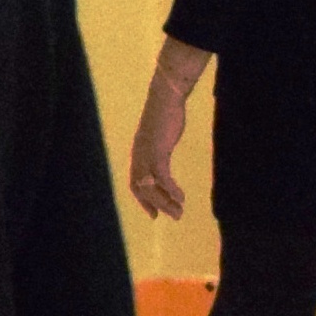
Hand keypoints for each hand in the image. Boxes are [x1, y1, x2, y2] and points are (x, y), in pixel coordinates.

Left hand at [128, 39, 203, 223]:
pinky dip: (170, 189)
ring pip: (151, 187)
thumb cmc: (165, 115)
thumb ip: (160, 149)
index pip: (135, 184)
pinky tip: (180, 197)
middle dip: (157, 206)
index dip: (143, 200)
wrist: (165, 99)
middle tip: (173, 216)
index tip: (153, 214)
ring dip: (165, 202)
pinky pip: (162, 177)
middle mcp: (137, 158)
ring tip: (179, 211)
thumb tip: (163, 156)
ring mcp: (145, 156)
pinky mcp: (157, 152)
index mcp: (137, 155)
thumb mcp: (160, 136)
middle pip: (142, 190)